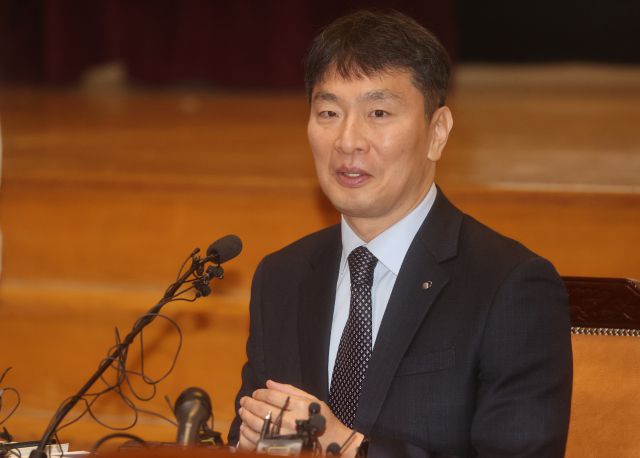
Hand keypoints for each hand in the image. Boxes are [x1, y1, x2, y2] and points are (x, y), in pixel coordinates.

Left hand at [238, 380, 362, 455]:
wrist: (332, 443)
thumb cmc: (321, 419)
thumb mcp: (310, 399)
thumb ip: (289, 390)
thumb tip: (268, 383)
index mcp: (299, 406)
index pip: (272, 396)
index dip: (260, 393)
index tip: (255, 393)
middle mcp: (291, 421)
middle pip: (262, 409)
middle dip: (250, 403)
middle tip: (243, 400)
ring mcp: (284, 437)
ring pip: (257, 425)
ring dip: (246, 417)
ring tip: (242, 411)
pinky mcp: (280, 449)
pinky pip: (258, 441)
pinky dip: (249, 433)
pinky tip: (245, 427)